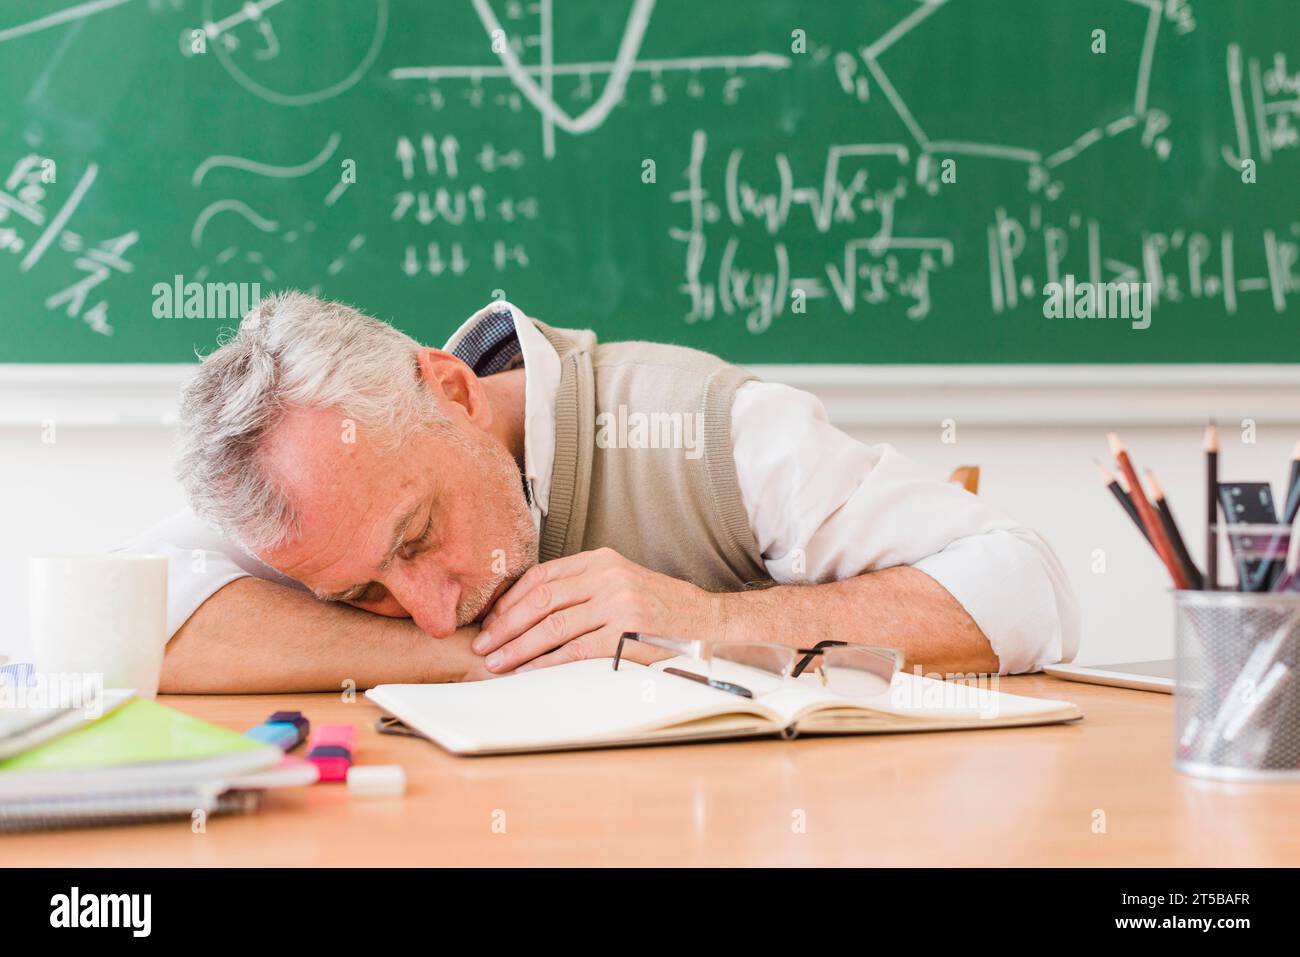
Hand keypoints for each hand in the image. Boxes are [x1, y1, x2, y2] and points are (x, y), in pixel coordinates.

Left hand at [472, 547, 721, 672]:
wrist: (703, 619)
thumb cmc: (656, 605)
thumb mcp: (618, 580)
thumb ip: (581, 586)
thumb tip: (528, 609)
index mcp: (600, 560)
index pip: (542, 575)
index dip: (510, 599)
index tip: (490, 619)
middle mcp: (606, 577)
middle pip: (541, 599)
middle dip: (505, 625)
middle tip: (482, 644)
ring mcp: (617, 604)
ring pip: (552, 626)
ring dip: (518, 647)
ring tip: (496, 662)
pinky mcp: (625, 633)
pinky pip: (575, 650)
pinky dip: (546, 662)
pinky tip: (528, 671)